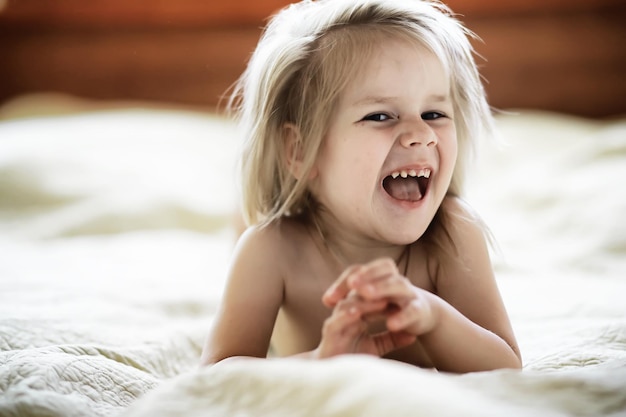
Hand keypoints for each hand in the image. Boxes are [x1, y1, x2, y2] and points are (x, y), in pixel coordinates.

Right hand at [316, 289, 415, 358]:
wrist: (332, 376)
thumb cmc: (351, 357)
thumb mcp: (376, 347)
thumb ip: (391, 339)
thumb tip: (413, 335)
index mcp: (357, 312)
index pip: (370, 295)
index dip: (385, 291)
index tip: (404, 290)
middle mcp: (345, 312)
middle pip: (359, 294)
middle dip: (375, 289)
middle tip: (393, 286)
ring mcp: (336, 321)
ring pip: (349, 304)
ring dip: (364, 302)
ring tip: (382, 300)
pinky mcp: (328, 333)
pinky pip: (336, 321)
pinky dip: (346, 315)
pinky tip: (357, 313)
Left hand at [323, 257, 439, 336]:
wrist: (423, 313)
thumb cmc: (389, 304)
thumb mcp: (369, 300)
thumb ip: (351, 298)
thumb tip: (326, 300)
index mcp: (380, 276)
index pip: (359, 271)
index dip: (343, 282)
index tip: (328, 300)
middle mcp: (394, 280)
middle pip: (382, 270)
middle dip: (365, 276)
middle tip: (351, 285)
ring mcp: (409, 293)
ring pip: (397, 284)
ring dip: (381, 287)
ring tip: (366, 294)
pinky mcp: (420, 310)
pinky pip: (412, 310)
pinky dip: (402, 316)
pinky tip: (391, 324)